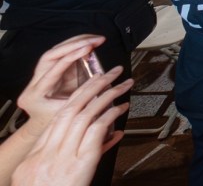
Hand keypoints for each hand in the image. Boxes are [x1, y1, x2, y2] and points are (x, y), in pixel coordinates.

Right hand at [12, 65, 132, 185]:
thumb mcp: (51, 180)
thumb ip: (76, 157)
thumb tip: (109, 137)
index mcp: (35, 160)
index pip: (56, 121)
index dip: (75, 99)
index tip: (91, 86)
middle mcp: (46, 156)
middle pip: (69, 111)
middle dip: (90, 87)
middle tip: (109, 73)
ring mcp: (61, 160)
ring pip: (83, 116)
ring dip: (105, 96)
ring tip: (121, 84)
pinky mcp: (79, 166)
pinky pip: (94, 132)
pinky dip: (109, 117)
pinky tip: (121, 108)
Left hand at [16, 35, 108, 127]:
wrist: (41, 128)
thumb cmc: (55, 125)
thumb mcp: (70, 113)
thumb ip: (82, 98)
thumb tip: (103, 84)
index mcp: (36, 94)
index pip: (53, 69)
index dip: (72, 57)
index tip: (88, 48)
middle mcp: (33, 83)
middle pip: (51, 54)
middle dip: (74, 44)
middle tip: (94, 40)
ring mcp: (38, 76)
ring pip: (55, 51)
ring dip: (76, 42)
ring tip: (95, 39)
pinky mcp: (48, 71)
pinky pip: (61, 54)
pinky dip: (75, 47)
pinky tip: (88, 45)